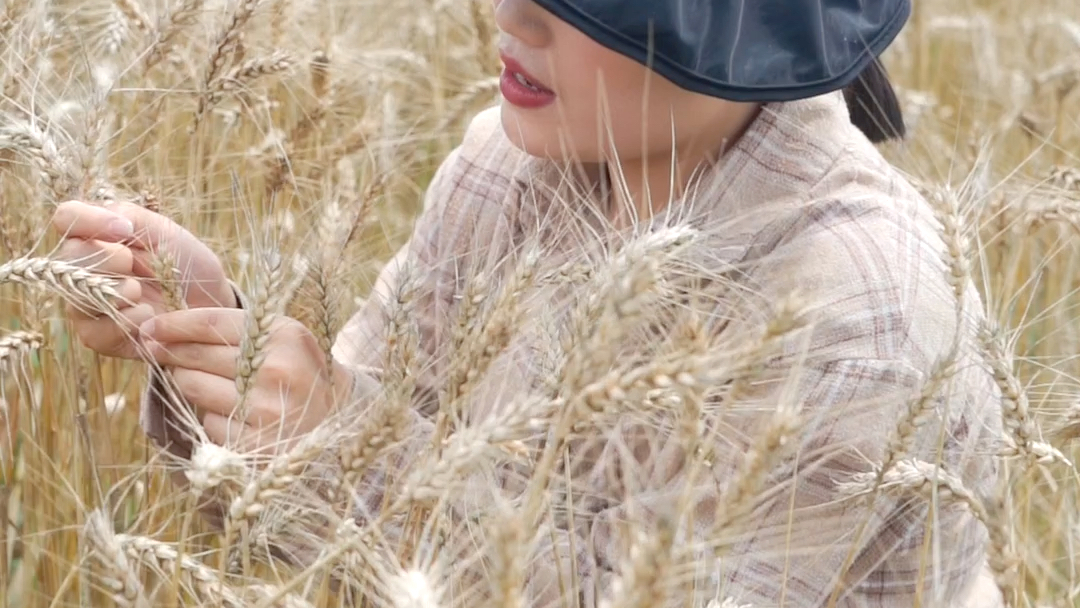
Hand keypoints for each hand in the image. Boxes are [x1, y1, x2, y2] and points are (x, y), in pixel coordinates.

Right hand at [50, 200, 236, 359]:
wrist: (209, 306)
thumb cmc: (187, 266)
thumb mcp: (165, 232)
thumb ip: (131, 216)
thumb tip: (112, 224)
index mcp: (97, 236)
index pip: (68, 217)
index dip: (88, 220)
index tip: (125, 230)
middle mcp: (84, 268)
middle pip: (69, 257)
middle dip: (107, 258)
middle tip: (134, 263)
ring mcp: (88, 304)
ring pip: (78, 295)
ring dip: (115, 290)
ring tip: (141, 291)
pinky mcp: (99, 336)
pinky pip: (94, 330)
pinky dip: (124, 321)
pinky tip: (147, 315)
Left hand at [139, 308, 353, 451]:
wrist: (338, 425)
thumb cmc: (298, 374)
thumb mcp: (280, 340)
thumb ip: (234, 326)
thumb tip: (167, 321)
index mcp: (284, 336)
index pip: (213, 322)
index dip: (174, 324)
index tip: (149, 327)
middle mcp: (276, 370)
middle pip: (195, 356)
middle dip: (170, 353)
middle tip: (156, 351)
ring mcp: (265, 410)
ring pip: (194, 389)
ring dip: (191, 386)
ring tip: (215, 386)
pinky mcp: (253, 445)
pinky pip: (209, 423)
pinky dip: (214, 419)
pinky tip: (237, 418)